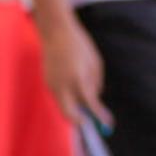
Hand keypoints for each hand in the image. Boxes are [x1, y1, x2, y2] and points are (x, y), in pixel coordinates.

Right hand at [36, 7, 111, 127]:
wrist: (56, 32)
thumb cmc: (81, 47)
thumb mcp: (95, 64)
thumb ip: (95, 84)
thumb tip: (94, 103)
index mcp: (77, 78)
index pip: (89, 104)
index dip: (99, 116)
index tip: (108, 123)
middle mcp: (62, 85)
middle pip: (69, 114)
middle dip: (82, 122)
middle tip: (95, 123)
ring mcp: (51, 84)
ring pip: (64, 106)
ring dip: (76, 109)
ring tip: (87, 98)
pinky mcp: (47, 82)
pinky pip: (60, 96)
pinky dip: (69, 98)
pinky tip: (75, 86)